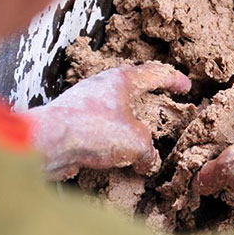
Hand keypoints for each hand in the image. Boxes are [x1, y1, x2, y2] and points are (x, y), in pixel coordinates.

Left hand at [23, 63, 190, 180]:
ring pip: (113, 106)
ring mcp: (84, 103)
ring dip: (127, 118)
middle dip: (146, 93)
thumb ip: (148, 151)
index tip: (185, 86)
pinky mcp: (71, 122)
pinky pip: (98, 126)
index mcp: (122, 81)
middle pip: (130, 84)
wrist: (48, 142)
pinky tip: (114, 153)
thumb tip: (148, 160)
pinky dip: (111, 136)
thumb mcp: (136, 143)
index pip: (154, 73)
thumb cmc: (94, 131)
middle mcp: (102, 86)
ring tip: (138, 133)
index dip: (173, 80)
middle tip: (159, 100)